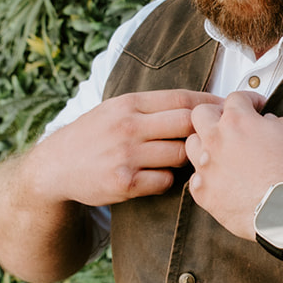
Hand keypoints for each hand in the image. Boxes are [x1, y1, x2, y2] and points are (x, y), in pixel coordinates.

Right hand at [29, 89, 222, 206]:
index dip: (210, 104)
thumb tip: (198, 105)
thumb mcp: (115, 110)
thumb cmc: (93, 136)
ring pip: (180, 154)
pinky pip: (165, 181)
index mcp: (128, 104)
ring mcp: (126, 155)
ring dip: (188, 158)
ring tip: (184, 159)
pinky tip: (158, 176)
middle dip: (207, 131)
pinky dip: (168, 180)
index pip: (181, 99)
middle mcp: (128, 127)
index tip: (228, 108)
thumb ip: (151, 107)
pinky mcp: (125, 183)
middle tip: (220, 138)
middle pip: (187, 124)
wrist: (54, 167)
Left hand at [185, 92, 282, 237]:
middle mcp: (216, 141)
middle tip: (230, 123)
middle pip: (200, 114)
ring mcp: (206, 167)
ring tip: (221, 152)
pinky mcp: (203, 193)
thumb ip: (282, 120)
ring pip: (191, 144)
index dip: (248, 100)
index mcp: (238, 121)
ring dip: (205, 144)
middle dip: (216, 114)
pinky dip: (206, 177)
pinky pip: (195, 179)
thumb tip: (272, 123)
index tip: (254, 107)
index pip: (235, 97)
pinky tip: (221, 179)